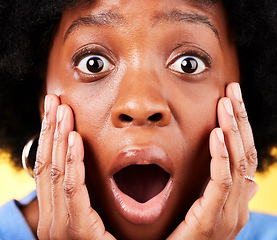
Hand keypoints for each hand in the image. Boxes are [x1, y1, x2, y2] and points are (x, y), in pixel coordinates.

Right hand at [34, 94, 114, 238]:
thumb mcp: (87, 217)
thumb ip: (80, 195)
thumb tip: (76, 167)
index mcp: (57, 211)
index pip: (50, 166)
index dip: (51, 136)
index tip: (56, 111)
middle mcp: (52, 217)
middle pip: (47, 164)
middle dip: (50, 130)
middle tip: (53, 101)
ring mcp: (60, 225)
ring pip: (55, 171)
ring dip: (58, 137)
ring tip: (61, 110)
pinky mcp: (76, 230)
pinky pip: (72, 189)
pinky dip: (71, 162)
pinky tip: (74, 138)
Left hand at [167, 83, 257, 239]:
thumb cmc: (190, 234)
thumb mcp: (207, 205)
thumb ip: (221, 187)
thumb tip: (238, 170)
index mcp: (236, 198)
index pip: (244, 154)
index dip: (241, 126)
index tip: (231, 99)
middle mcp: (238, 203)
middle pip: (245, 153)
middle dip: (240, 120)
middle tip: (233, 91)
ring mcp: (229, 212)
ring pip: (237, 162)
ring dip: (233, 129)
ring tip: (227, 103)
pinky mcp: (212, 219)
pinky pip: (221, 182)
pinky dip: (221, 156)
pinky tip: (217, 134)